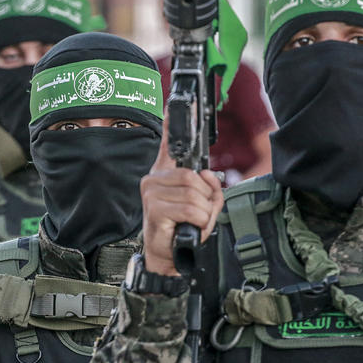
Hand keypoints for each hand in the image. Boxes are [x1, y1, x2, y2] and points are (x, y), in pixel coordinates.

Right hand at [141, 118, 222, 275]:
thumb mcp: (204, 206)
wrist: (167, 257)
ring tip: (194, 223)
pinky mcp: (154, 209)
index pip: (168, 143)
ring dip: (204, 213)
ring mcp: (151, 193)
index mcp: (165, 173)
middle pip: (193, 175)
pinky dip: (199, 222)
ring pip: (195, 194)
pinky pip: (191, 209)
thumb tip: (207, 175)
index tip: (174, 105)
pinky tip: (188, 228)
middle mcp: (154, 179)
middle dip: (206, 197)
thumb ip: (211, 188)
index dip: (171, 123)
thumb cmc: (182, 229)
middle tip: (201, 213)